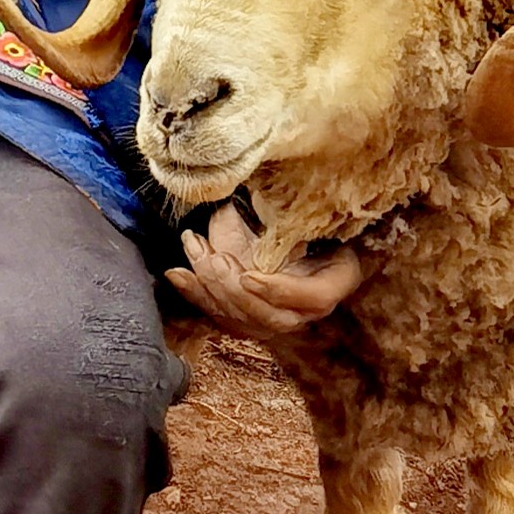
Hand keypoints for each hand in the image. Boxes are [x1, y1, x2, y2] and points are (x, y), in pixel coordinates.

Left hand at [167, 202, 364, 351]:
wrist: (295, 226)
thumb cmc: (309, 215)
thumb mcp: (310, 209)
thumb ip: (295, 210)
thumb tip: (274, 193)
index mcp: (335, 279)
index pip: (314, 297)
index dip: (279, 291)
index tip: (250, 276)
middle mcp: (307, 307)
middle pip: (272, 318)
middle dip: (235, 290)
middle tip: (215, 260)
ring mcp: (278, 316)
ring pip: (243, 320)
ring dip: (212, 288)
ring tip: (196, 252)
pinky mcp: (249, 316)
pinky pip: (221, 314)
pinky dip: (195, 294)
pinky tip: (178, 275)